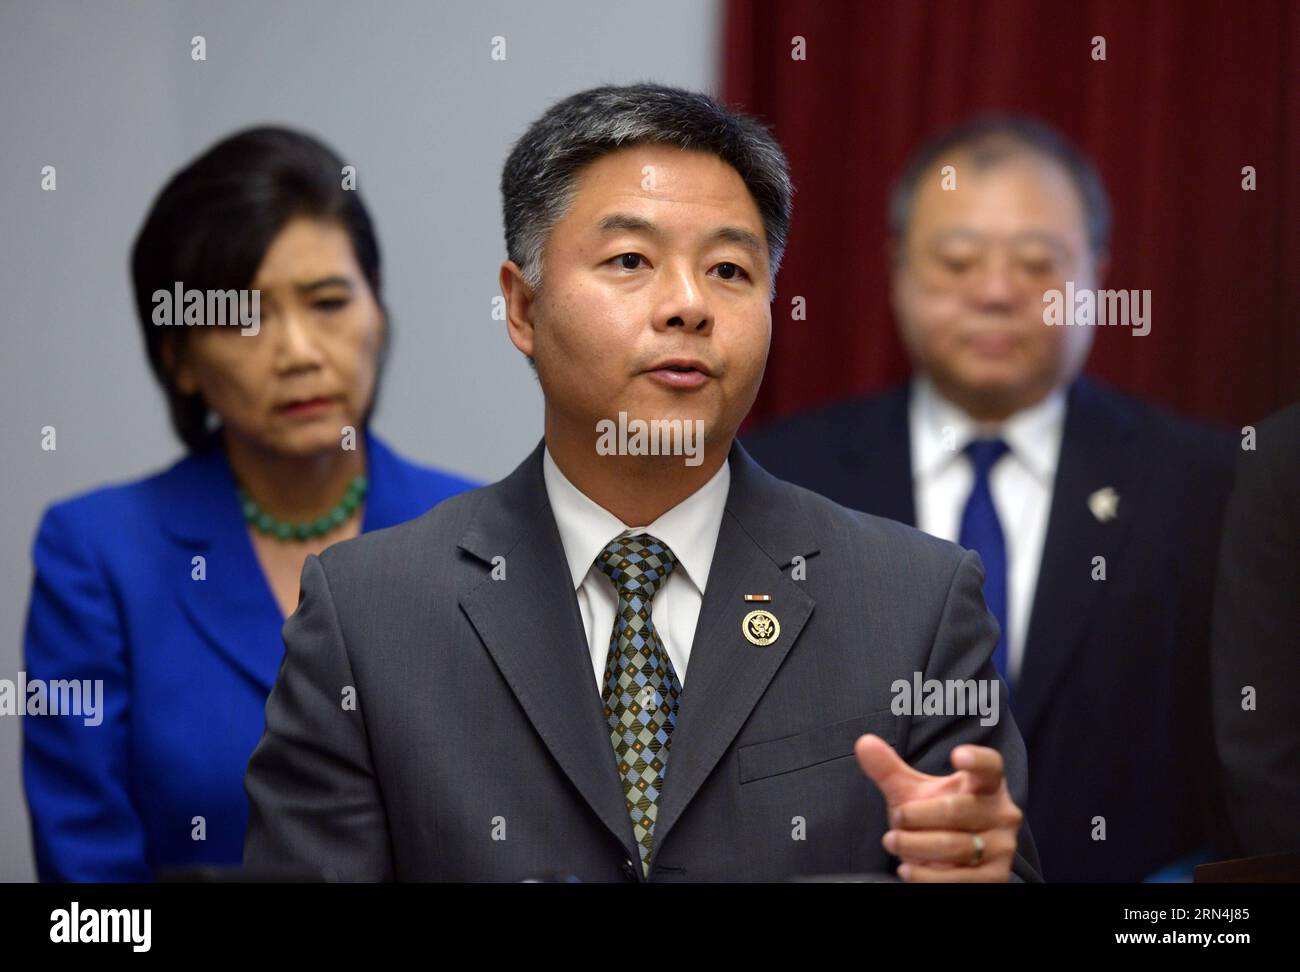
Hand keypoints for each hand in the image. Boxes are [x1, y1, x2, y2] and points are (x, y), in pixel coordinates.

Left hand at [854, 734, 1022, 881]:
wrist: (954, 859)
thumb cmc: (936, 816)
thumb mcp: (912, 792)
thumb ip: (889, 769)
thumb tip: (864, 743)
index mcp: (986, 784)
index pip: (990, 766)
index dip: (976, 760)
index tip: (957, 755)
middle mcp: (1001, 814)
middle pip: (956, 810)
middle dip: (916, 816)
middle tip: (896, 819)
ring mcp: (1001, 847)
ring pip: (954, 846)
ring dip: (915, 846)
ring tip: (893, 842)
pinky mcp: (995, 877)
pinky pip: (957, 878)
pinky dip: (926, 875)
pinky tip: (908, 869)